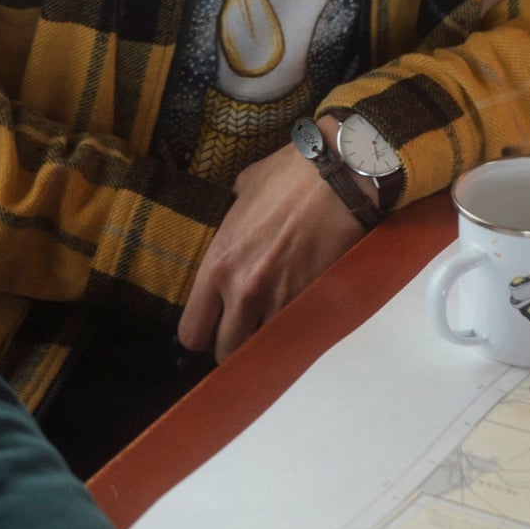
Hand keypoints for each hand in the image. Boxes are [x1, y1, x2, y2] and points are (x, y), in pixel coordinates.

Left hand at [177, 125, 363, 360]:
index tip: (213, 327)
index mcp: (217, 265)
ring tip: (274, 327)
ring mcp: (281, 300)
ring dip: (266, 344)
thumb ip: (231, 224)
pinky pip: (298, 337)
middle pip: (226, 353)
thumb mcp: (242, 193)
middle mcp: (243, 291)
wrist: (337, 175)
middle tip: (245, 330)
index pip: (192, 332)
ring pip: (263, 352)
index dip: (202, 335)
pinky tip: (301, 318)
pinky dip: (297, 334)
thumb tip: (233, 228)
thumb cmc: (288, 176)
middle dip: (234, 346)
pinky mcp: (314, 301)